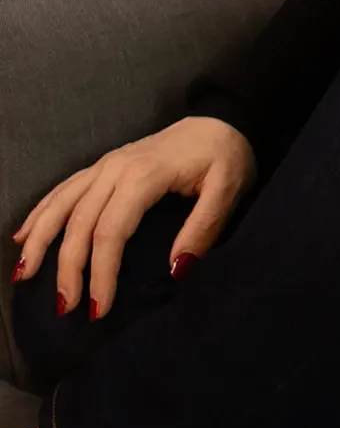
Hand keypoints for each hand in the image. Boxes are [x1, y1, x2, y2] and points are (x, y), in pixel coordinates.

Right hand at [10, 116, 257, 319]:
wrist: (223, 120)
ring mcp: (108, 163)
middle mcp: (118, 167)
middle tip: (66, 307)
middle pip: (81, 221)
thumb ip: (203, 229)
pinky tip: (23, 233)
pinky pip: (65, 187)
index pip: (111, 230)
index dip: (101, 272)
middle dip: (68, 267)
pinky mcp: (106, 164)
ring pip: (63, 202)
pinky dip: (41, 210)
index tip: (99, 308)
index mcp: (145, 175)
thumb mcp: (227, 190)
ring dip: (40, 238)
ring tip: (25, 275)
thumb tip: (176, 270)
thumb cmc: (226, 156)